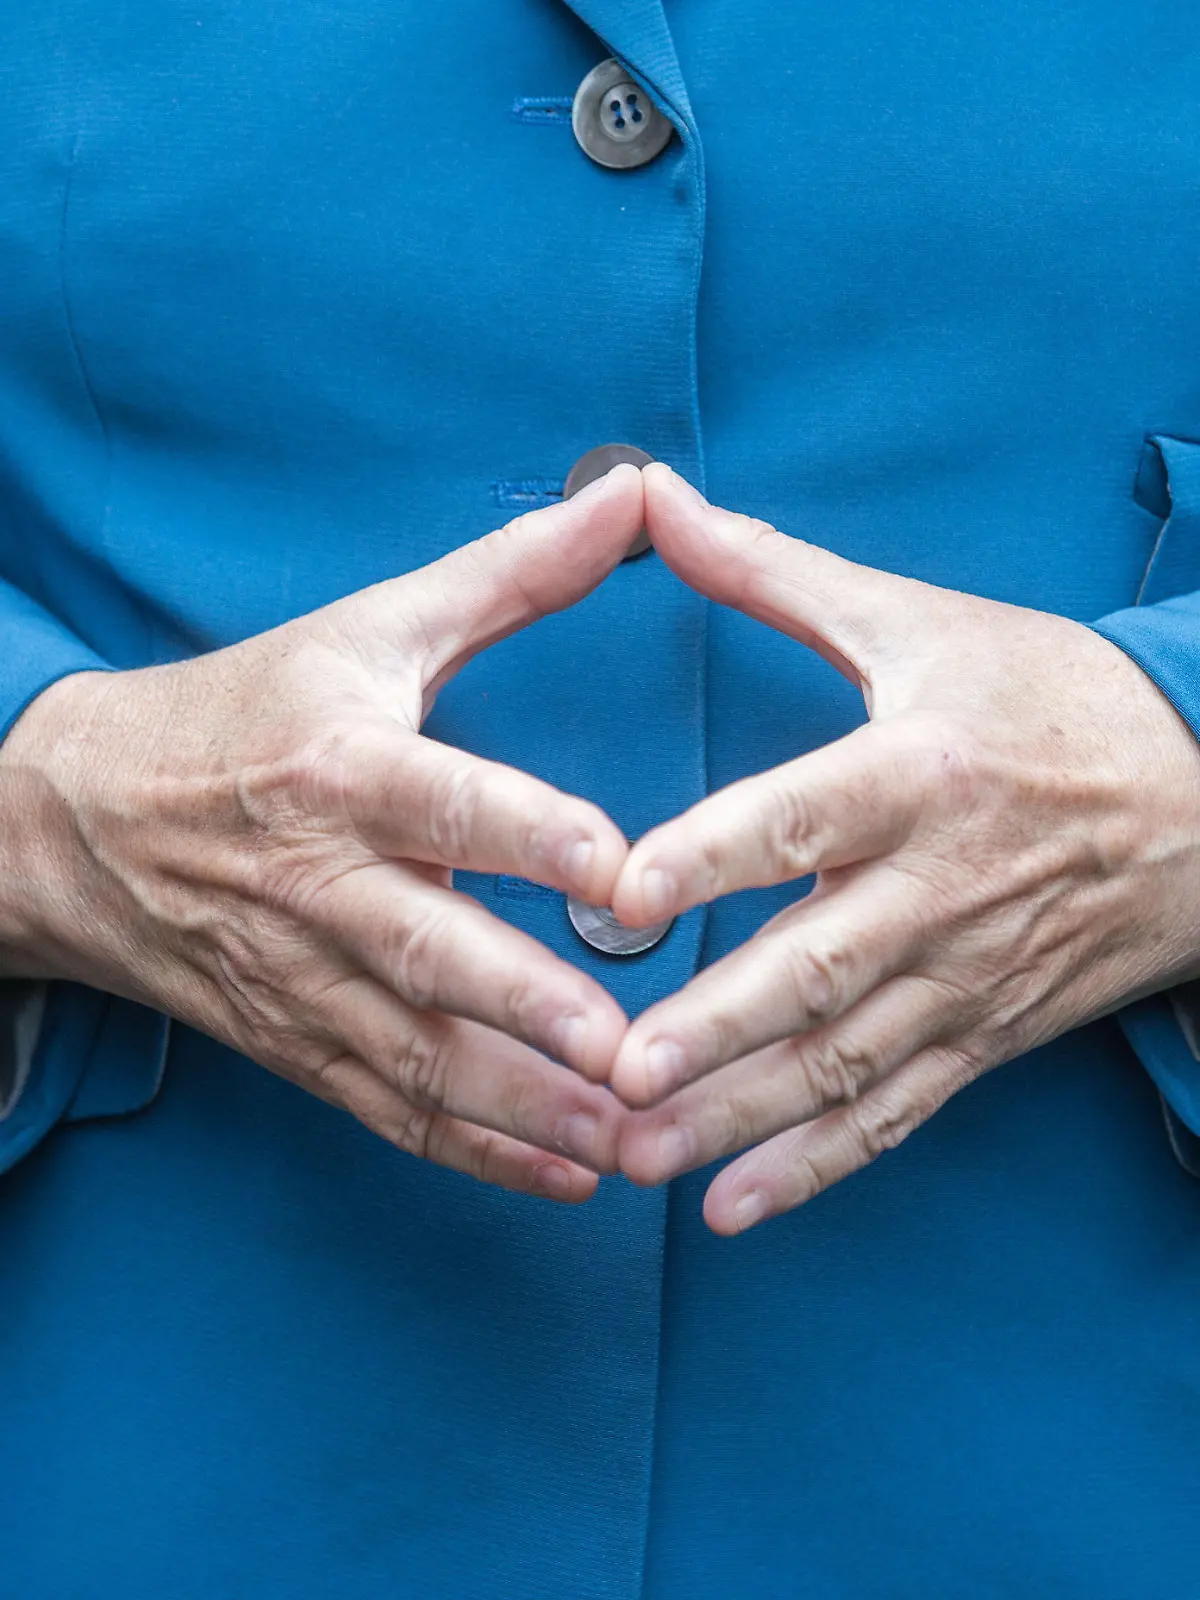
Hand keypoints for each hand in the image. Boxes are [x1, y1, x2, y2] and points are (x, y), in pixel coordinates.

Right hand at [0, 466, 644, 1200]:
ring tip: (630, 1140)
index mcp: (340, 766)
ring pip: (414, 1054)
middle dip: (529, 1009)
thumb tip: (635, 492)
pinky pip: (385, 1108)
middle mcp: (316, 880)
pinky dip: (474, 1151)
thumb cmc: (247, 712)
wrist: (79, 815)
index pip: (445, 800)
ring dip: (522, 1106)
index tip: (624, 872)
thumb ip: (511, 573)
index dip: (532, 834)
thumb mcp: (368, 628)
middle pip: (427, 952)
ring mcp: (299, 974)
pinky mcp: (294, 1038)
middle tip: (635, 1050)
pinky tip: (564, 1175)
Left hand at [609, 464, 1199, 1231]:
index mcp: (916, 771)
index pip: (800, 816)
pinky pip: (897, 1113)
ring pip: (843, 1061)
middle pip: (815, 966)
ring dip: (739, 1116)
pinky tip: (734, 1208)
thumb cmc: (1048, 700)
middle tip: (612, 1075)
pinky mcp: (986, 1032)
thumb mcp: (918, 621)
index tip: (624, 897)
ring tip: (638, 1156)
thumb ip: (772, 573)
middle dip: (712, 1030)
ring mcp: (966, 975)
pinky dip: (818, 1167)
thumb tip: (650, 496)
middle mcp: (940, 885)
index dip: (711, 855)